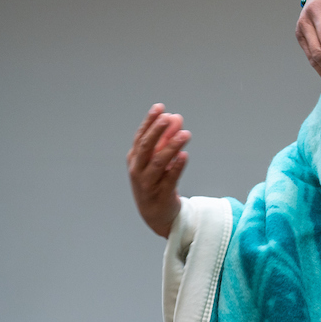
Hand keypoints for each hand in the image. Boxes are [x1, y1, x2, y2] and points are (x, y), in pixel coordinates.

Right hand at [127, 104, 189, 237]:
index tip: (160, 107)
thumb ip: (166, 140)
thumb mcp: (158, 160)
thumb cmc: (157, 182)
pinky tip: (185, 156)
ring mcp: (148, 184)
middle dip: (157, 131)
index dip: (149, 122)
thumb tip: (175, 117)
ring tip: (185, 134)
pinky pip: (169, 180)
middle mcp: (138, 171)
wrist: (158, 214)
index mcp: (135, 159)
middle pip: (146, 148)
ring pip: (158, 163)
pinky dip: (177, 167)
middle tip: (170, 118)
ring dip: (172, 147)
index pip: (140, 137)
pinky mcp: (162, 196)